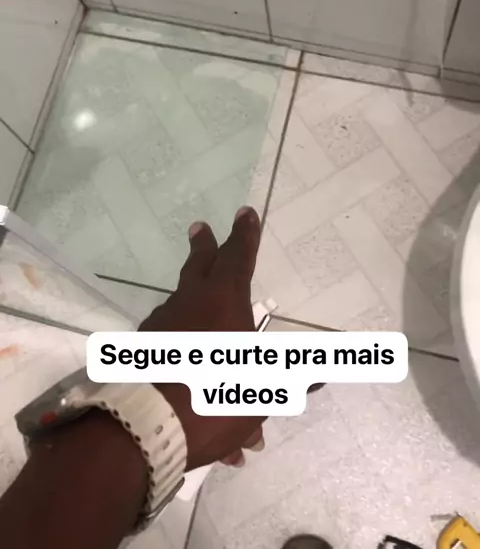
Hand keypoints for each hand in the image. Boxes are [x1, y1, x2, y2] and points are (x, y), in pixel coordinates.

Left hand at [139, 207, 264, 470]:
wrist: (148, 425)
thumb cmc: (216, 397)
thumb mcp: (264, 390)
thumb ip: (290, 380)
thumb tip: (321, 375)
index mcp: (223, 302)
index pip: (238, 258)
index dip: (244, 235)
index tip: (244, 213)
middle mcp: (190, 304)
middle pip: (198, 266)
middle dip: (204, 246)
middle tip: (200, 227)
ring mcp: (162, 325)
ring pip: (181, 306)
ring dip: (193, 304)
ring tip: (205, 324)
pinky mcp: (143, 350)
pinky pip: (171, 345)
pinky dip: (185, 355)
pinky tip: (193, 382)